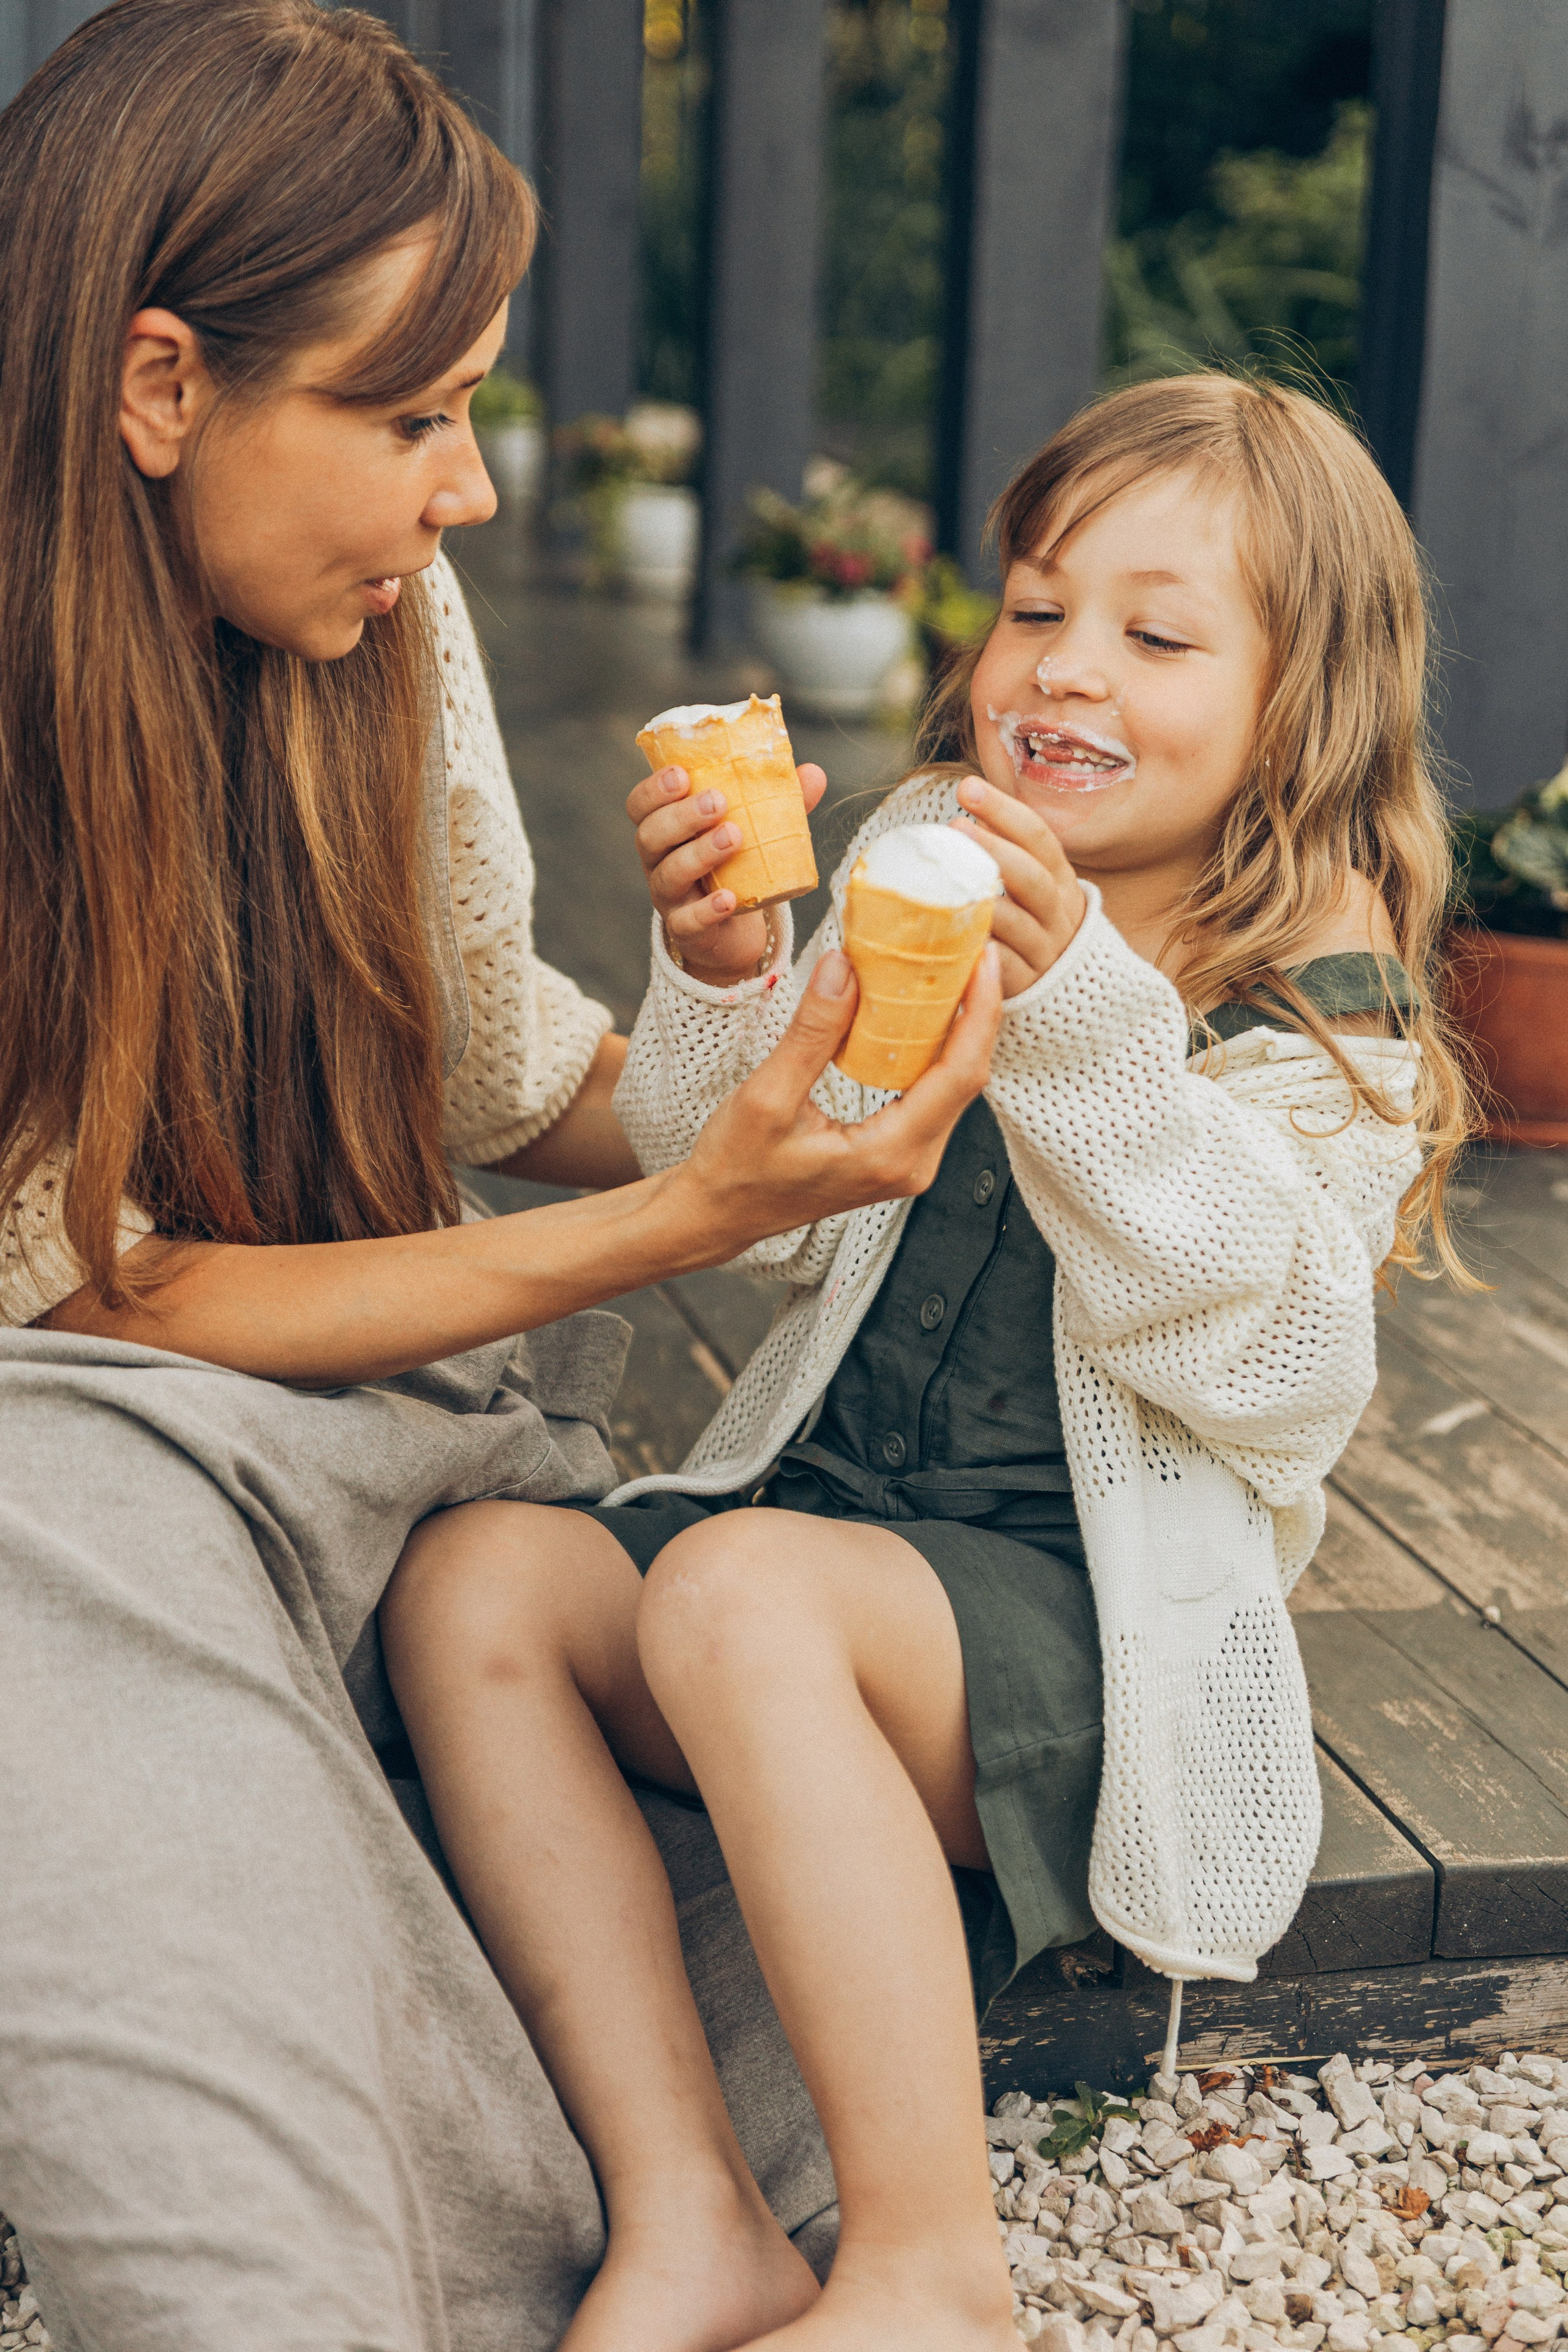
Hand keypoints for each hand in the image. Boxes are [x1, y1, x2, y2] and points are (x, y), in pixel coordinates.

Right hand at [626, 761, 827, 984]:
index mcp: (667, 830)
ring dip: (699, 854)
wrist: (737, 931)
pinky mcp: (686, 931)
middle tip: (718, 802)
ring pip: (669, 875)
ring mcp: (670, 898)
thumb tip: (814, 773)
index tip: (682, 774)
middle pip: (650, 836)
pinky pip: (687, 921)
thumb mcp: (755, 832)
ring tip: (734, 837)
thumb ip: (778, 802)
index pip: (641, 806)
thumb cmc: (738, 868)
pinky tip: (728, 898)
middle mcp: (659, 862)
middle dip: (681, 816)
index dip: (654, 789)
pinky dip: (706, 910)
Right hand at [676, 941, 1003, 1254]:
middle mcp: (912, 1163)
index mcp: (889, 1154)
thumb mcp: (766, 1096)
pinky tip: (922, 1014)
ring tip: (953, 972)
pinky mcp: (896, 1151)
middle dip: (977, 1011)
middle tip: (973, 952)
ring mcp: (908, 1160)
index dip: (981, 1012)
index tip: (985, 960)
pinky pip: (931, 1093)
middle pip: (968, 1077)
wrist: (719, 1213)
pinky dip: (933, 1049)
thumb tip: (844, 968)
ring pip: (953, 1085)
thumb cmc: (736, 1168)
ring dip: (958, 1027)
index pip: (960, 1074)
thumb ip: (812, 1033)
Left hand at [952, 777, 1087, 997]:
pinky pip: (1002, 967)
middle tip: (956, 828)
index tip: (967, 788)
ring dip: (982, 900)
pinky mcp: (1026, 986)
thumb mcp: (1035, 885)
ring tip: (948, 883)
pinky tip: (952, 935)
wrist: (1071, 992)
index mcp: (1061, 881)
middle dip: (994, 849)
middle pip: (1032, 878)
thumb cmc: (1035, 924)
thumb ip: (1009, 847)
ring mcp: (1043, 951)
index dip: (1005, 811)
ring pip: (1017, 922)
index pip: (1039, 838)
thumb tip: (969, 797)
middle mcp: (1057, 914)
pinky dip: (980, 950)